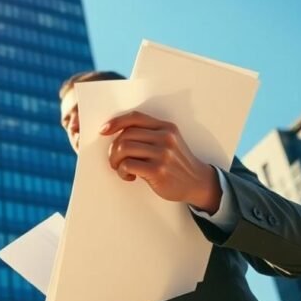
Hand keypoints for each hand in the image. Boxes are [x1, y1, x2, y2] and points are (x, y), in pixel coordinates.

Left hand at [100, 111, 221, 213]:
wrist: (197, 183)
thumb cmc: (176, 163)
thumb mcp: (169, 142)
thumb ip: (149, 134)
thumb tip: (116, 133)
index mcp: (166, 127)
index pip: (135, 117)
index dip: (116, 122)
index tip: (103, 131)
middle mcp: (165, 137)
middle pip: (125, 135)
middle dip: (114, 148)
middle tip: (116, 160)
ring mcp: (162, 154)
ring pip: (123, 148)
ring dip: (116, 160)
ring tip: (121, 168)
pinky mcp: (158, 170)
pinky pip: (127, 165)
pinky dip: (122, 171)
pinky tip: (130, 176)